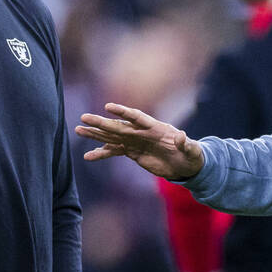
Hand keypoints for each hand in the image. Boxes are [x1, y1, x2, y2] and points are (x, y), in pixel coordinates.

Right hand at [76, 103, 204, 179]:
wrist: (186, 164)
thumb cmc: (191, 154)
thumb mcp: (193, 151)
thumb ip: (188, 144)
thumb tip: (183, 137)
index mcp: (156, 128)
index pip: (137, 117)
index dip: (124, 112)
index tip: (109, 107)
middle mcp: (142, 132)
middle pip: (119, 126)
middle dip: (101, 122)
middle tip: (84, 117)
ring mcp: (135, 141)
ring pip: (112, 136)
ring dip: (95, 134)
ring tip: (78, 130)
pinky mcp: (132, 152)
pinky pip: (114, 152)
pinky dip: (101, 154)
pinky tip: (88, 156)